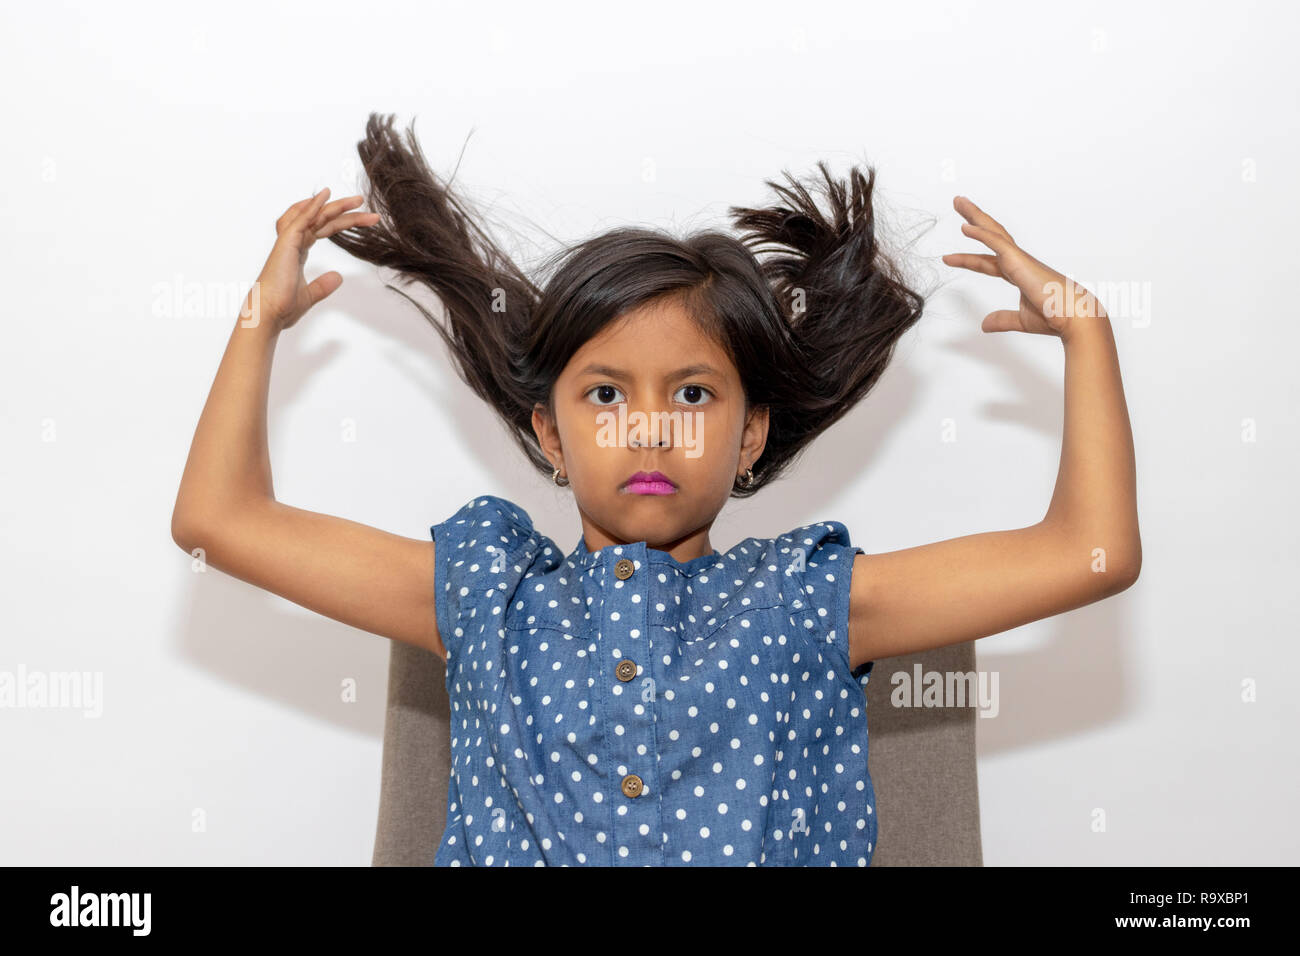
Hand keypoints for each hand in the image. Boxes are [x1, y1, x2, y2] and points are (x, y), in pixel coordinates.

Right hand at [244, 187, 380, 330]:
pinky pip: (301, 220)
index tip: (365, 220)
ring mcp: (288, 241)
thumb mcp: (310, 295)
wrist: (269, 315)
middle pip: (322, 219)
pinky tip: (326, 196)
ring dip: (336, 206)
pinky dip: (313, 206)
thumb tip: (338, 277)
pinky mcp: (285, 244)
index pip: (323, 229)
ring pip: (315, 216)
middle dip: (345, 212)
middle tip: (366, 206)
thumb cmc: (282, 307)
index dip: (343, 223)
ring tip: (358, 200)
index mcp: (298, 251)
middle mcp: (293, 242)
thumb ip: (323, 285)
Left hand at [941, 196, 1105, 339]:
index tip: (950, 257)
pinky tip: (965, 227)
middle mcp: (1019, 262)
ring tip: (959, 202)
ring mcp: (1019, 259)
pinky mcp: (1020, 261)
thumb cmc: (1056, 316)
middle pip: (991, 236)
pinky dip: (981, 234)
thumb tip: (985, 325)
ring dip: (975, 217)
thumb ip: (1002, 320)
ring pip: (993, 232)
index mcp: (1020, 274)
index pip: (988, 263)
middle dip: (974, 219)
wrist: (1074, 317)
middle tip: (960, 204)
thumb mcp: (1021, 319)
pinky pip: (997, 243)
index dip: (968, 260)